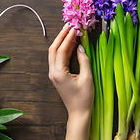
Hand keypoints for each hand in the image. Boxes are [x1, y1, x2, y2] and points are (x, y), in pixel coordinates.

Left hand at [48, 24, 93, 139]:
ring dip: (61, 42)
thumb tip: (81, 46)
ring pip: (54, 53)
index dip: (68, 37)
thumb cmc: (84, 98)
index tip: (74, 28)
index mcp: (58, 73)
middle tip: (69, 25)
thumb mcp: (87, 78)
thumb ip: (84, 60)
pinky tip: (71, 44)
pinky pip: (58, 59)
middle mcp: (53, 72)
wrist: (78, 113)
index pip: (61, 50)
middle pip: (53, 49)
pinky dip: (63, 50)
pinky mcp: (57, 76)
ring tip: (69, 31)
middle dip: (61, 36)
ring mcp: (53, 74)